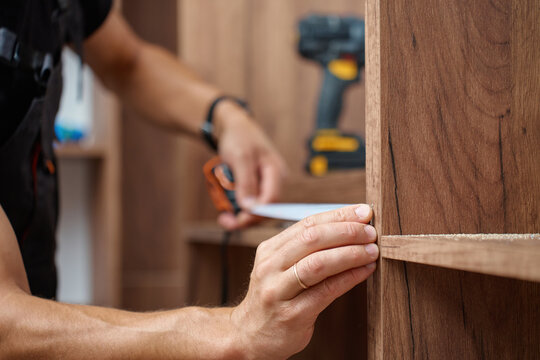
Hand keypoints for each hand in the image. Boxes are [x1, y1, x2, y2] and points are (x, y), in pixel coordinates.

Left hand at [213, 100, 286, 229]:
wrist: (234, 126)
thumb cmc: (239, 137)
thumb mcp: (240, 158)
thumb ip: (246, 183)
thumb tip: (250, 207)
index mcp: (276, 172)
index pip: (272, 201)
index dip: (256, 214)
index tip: (237, 221)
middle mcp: (275, 181)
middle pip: (265, 209)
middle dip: (246, 218)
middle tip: (224, 222)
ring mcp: (266, 184)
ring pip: (256, 208)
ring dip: (240, 214)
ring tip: (224, 216)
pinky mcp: (257, 186)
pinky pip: (250, 202)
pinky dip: (238, 207)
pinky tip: (227, 209)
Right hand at [229, 204, 377, 359]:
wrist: (251, 335)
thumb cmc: (275, 298)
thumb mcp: (281, 267)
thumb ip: (307, 249)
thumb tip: (349, 227)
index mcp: (269, 250)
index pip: (307, 223)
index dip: (338, 215)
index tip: (363, 212)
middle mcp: (270, 267)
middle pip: (312, 239)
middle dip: (346, 231)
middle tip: (370, 231)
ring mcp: (278, 291)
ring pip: (317, 263)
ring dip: (350, 253)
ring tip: (372, 250)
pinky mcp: (291, 314)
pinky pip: (325, 291)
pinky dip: (349, 278)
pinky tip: (365, 271)